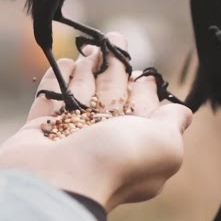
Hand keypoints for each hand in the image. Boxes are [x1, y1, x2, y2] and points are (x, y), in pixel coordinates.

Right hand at [0, 33, 192, 212]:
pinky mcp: (38, 132)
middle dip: (115, 67)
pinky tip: (64, 63)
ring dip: (87, 68)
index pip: (142, 110)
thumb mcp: (164, 144)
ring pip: (80, 94)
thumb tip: (182, 112)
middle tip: (114, 38)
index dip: (145, 89)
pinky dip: (56, 80)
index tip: (145, 72)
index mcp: (134, 146)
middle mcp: (103, 142)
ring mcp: (69, 137)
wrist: (58, 183)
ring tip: (91, 47)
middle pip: (111, 96)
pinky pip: (49, 101)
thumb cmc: (116, 162)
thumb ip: (173, 123)